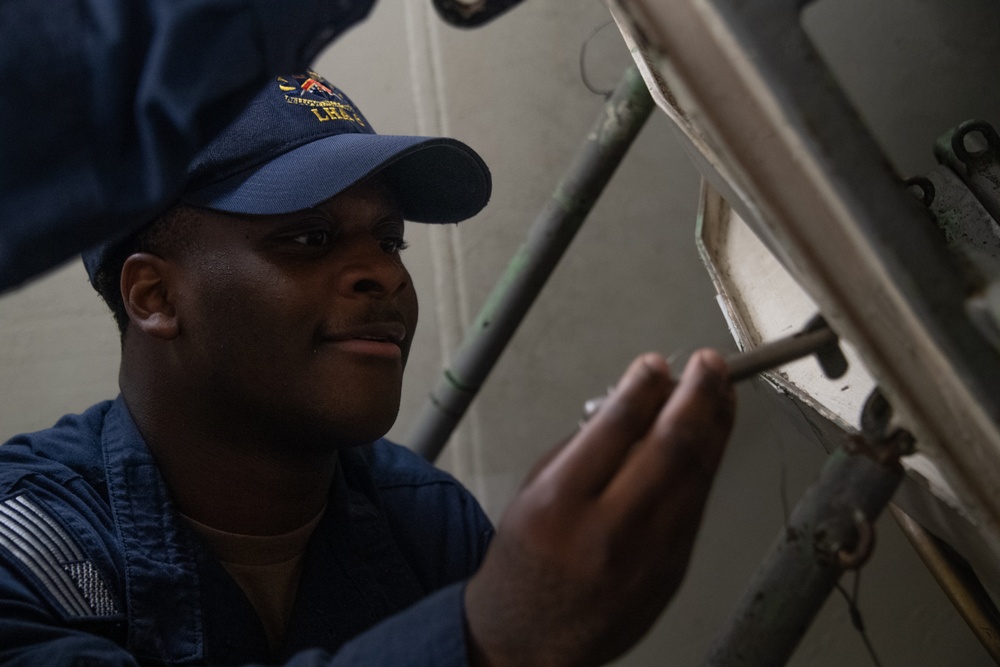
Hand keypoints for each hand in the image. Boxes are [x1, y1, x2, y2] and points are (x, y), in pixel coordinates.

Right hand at [464, 350, 735, 666]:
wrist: (531, 639)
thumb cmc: (526, 563)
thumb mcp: (533, 492)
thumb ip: (583, 447)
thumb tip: (635, 403)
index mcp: (559, 505)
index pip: (614, 428)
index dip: (642, 387)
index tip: (654, 364)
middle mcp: (608, 530)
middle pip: (671, 448)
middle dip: (697, 396)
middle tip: (708, 365)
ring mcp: (649, 555)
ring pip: (697, 475)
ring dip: (715, 424)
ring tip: (720, 390)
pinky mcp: (674, 570)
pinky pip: (698, 503)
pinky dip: (708, 461)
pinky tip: (711, 436)